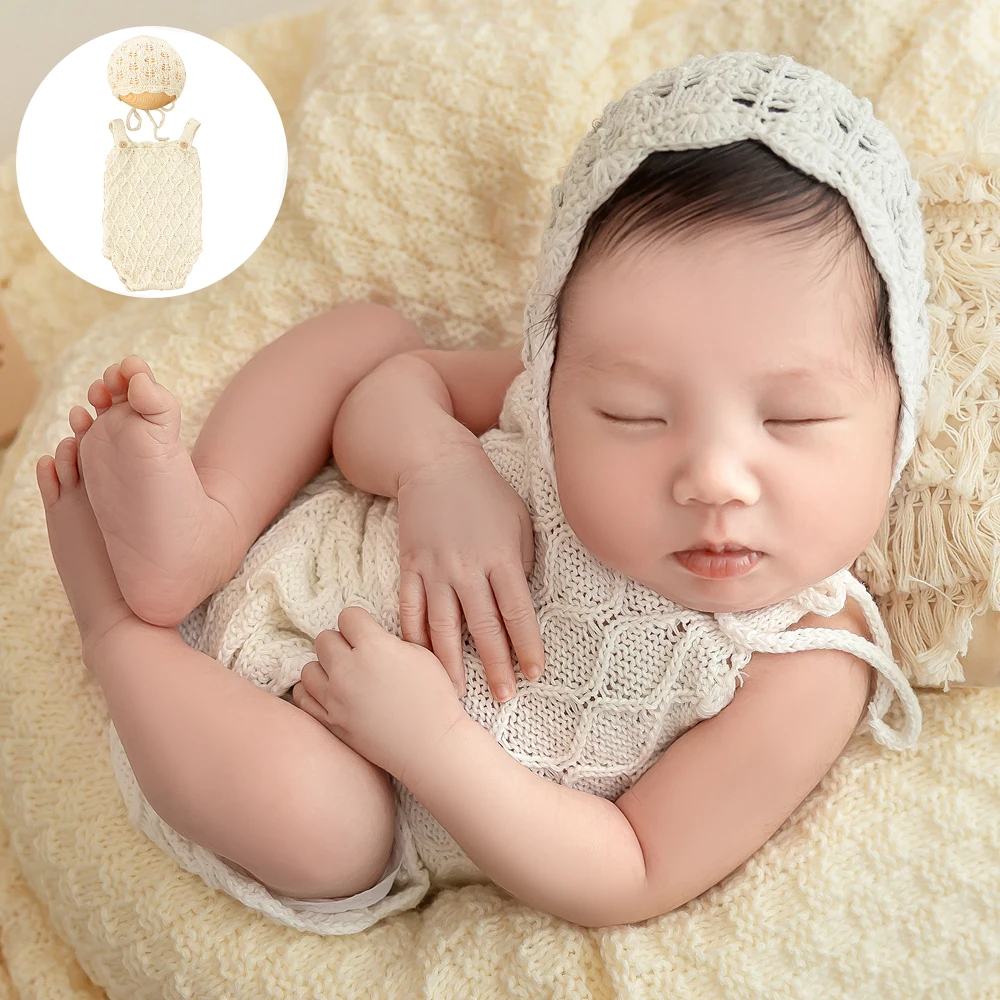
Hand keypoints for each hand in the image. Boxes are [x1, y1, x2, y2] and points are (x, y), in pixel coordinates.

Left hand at [289, 605, 464, 783]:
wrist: (431, 745)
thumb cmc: (434, 699)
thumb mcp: (422, 655)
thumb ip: (390, 640)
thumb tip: (370, 637)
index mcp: (374, 647)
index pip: (348, 617)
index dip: (359, 622)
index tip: (366, 632)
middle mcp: (348, 669)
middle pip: (324, 639)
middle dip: (340, 643)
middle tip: (356, 655)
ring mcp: (335, 697)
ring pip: (309, 668)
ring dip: (324, 668)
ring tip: (343, 676)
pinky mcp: (330, 721)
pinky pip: (303, 697)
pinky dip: (313, 692)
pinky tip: (330, 693)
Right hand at [396, 447, 544, 702]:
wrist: (434, 464)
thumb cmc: (485, 492)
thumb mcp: (519, 520)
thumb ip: (522, 563)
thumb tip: (517, 604)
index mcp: (501, 556)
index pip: (518, 612)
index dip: (527, 646)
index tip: (534, 673)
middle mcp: (467, 567)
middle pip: (482, 627)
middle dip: (495, 665)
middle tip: (504, 697)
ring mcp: (434, 569)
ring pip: (442, 626)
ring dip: (451, 663)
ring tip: (457, 694)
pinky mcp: (409, 566)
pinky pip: (410, 610)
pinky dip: (414, 638)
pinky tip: (418, 661)